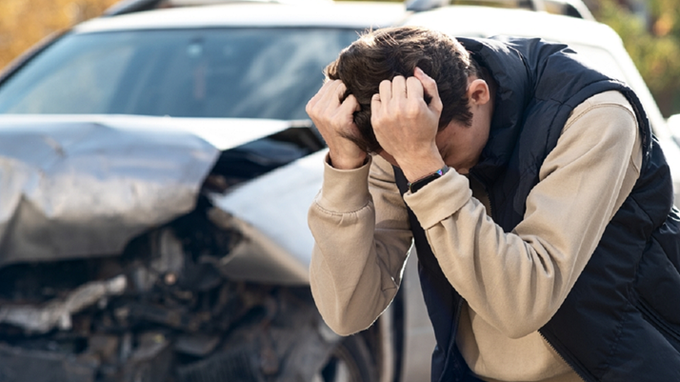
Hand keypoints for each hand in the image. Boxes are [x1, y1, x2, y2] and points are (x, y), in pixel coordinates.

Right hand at [306, 80, 366, 168]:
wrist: (346, 156)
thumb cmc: (342, 131)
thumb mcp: (330, 112)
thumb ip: (331, 95)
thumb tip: (338, 70)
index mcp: (311, 106)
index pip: (330, 82)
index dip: (342, 90)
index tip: (344, 104)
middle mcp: (315, 109)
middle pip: (337, 83)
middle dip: (347, 92)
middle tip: (350, 108)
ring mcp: (325, 115)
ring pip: (344, 89)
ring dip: (353, 98)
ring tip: (352, 111)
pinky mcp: (338, 120)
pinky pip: (352, 99)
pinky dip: (357, 105)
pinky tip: (356, 116)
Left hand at [370, 67, 444, 181]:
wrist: (414, 153)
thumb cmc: (427, 129)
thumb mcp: (436, 107)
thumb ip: (430, 85)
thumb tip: (416, 69)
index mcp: (415, 106)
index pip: (412, 80)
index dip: (416, 87)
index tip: (417, 98)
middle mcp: (399, 109)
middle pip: (397, 79)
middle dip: (404, 86)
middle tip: (407, 98)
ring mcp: (385, 115)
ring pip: (384, 85)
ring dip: (392, 90)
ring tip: (397, 100)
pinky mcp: (376, 120)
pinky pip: (375, 97)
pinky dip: (382, 100)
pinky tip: (389, 108)